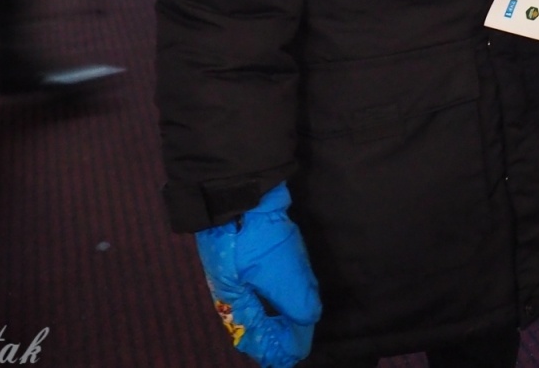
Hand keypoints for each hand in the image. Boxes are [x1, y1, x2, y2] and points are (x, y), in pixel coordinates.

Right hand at [193, 183, 319, 367]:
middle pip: (252, 321)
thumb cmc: (257, 239)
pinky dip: (276, 289)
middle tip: (296, 339)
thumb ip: (297, 303)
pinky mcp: (245, 247)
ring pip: (256, 299)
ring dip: (276, 312)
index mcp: (232, 301)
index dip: (274, 349)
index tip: (293, 357)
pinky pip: (261, 278)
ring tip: (296, 318)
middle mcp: (230, 287)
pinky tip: (289, 284)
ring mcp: (236, 266)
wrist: (239, 187)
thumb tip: (307, 320)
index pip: (253, 337)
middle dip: (273, 334)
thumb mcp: (281, 275)